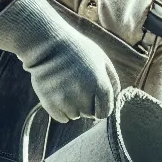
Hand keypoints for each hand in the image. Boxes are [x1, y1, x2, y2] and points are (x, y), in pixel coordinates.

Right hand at [0, 0, 119, 122]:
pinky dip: (60, 109)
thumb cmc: (77, 50)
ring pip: (74, 116)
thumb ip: (112, 80)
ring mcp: (66, 101)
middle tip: (78, 87)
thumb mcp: (102, 59)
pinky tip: (58, 93)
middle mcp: (84, 96)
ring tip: (67, 87)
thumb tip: (114, 99)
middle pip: (89, 114)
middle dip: (86, 105)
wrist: (47, 43)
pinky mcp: (49, 103)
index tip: (94, 98)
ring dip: (73, 107)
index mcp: (101, 86)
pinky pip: (61, 117)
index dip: (101, 107)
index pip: (104, 113)